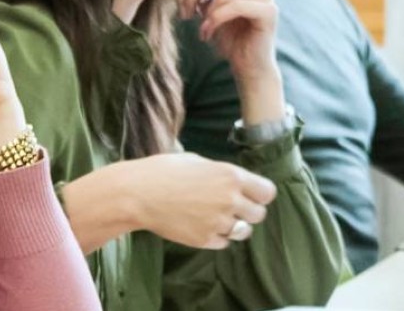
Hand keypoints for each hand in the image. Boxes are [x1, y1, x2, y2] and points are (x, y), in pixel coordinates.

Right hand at [95, 153, 276, 248]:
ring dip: (234, 226)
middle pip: (259, 214)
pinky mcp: (205, 239)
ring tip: (215, 218)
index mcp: (231, 176)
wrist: (135, 194)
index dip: (259, 194)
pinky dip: (217, 237)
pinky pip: (224, 242)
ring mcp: (218, 222)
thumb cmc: (161, 171)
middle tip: (230, 207)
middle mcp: (229, 200)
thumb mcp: (196, 161)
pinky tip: (201, 225)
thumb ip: (220, 173)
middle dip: (248, 211)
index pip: (267, 192)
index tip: (250, 194)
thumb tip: (234, 182)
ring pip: (243, 231)